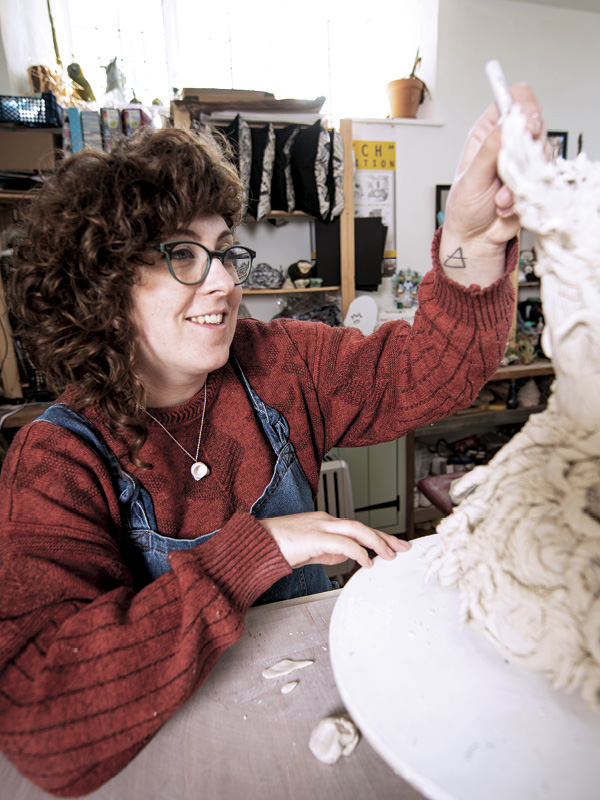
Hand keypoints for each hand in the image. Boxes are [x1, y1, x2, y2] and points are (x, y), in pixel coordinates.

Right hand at [258, 511, 409, 569]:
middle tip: (403, 547)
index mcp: (324, 522)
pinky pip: (343, 543)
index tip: (392, 545)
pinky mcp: (314, 537)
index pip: (357, 528)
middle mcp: (325, 520)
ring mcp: (320, 526)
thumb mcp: (309, 550)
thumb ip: (327, 552)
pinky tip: (366, 562)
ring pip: (356, 530)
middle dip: (385, 537)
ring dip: (376, 542)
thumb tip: (345, 558)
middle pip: (361, 526)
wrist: (256, 543)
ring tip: (389, 555)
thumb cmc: (276, 546)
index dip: (377, 536)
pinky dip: (358, 552)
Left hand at [440, 83, 543, 287]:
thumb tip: (505, 123)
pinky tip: (505, 207)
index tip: (527, 123)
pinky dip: (524, 196)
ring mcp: (523, 162)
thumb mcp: (471, 178)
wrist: (474, 239)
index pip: (512, 100)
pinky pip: (542, 179)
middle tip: (514, 168)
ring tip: (499, 198)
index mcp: (487, 133)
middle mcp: (507, 144)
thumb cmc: (465, 208)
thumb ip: (489, 150)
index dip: (524, 106)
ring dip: (521, 180)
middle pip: (535, 124)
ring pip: (542, 153)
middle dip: (527, 148)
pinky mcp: (533, 181)